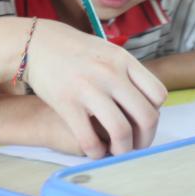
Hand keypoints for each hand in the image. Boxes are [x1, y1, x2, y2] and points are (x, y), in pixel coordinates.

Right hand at [20, 19, 166, 158]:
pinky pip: (89, 139)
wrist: (36, 43)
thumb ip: (128, 73)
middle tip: (136, 146)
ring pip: (121, 131)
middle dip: (145, 139)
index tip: (144, 122)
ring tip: (117, 151)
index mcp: (123, 60)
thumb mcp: (107, 51)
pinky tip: (95, 151)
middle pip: (147, 117)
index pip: (158, 95)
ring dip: (123, 150)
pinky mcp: (67, 103)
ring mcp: (89, 88)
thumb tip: (150, 101)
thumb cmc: (75, 50)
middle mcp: (110, 73)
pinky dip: (96, 152)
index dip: (155, 114)